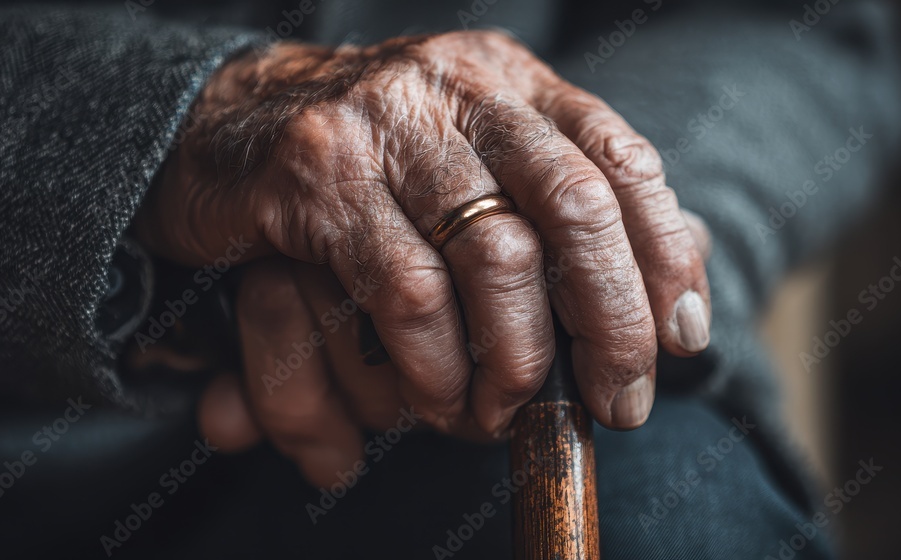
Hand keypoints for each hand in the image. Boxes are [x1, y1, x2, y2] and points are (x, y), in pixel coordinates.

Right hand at [135, 31, 711, 452]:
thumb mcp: (474, 162)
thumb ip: (566, 210)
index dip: (663, 255)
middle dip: (612, 322)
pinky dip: (436, 363)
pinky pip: (406, 290)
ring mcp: (386, 123)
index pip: (620, 159)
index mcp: (509, 80)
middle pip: (574, 206)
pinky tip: (436, 397)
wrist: (221, 126)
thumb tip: (680, 293)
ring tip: (506, 413)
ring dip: (517, 360)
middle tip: (617, 401)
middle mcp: (458, 87)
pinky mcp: (319, 174)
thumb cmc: (369, 165)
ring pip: (495, 257)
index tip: (678, 338)